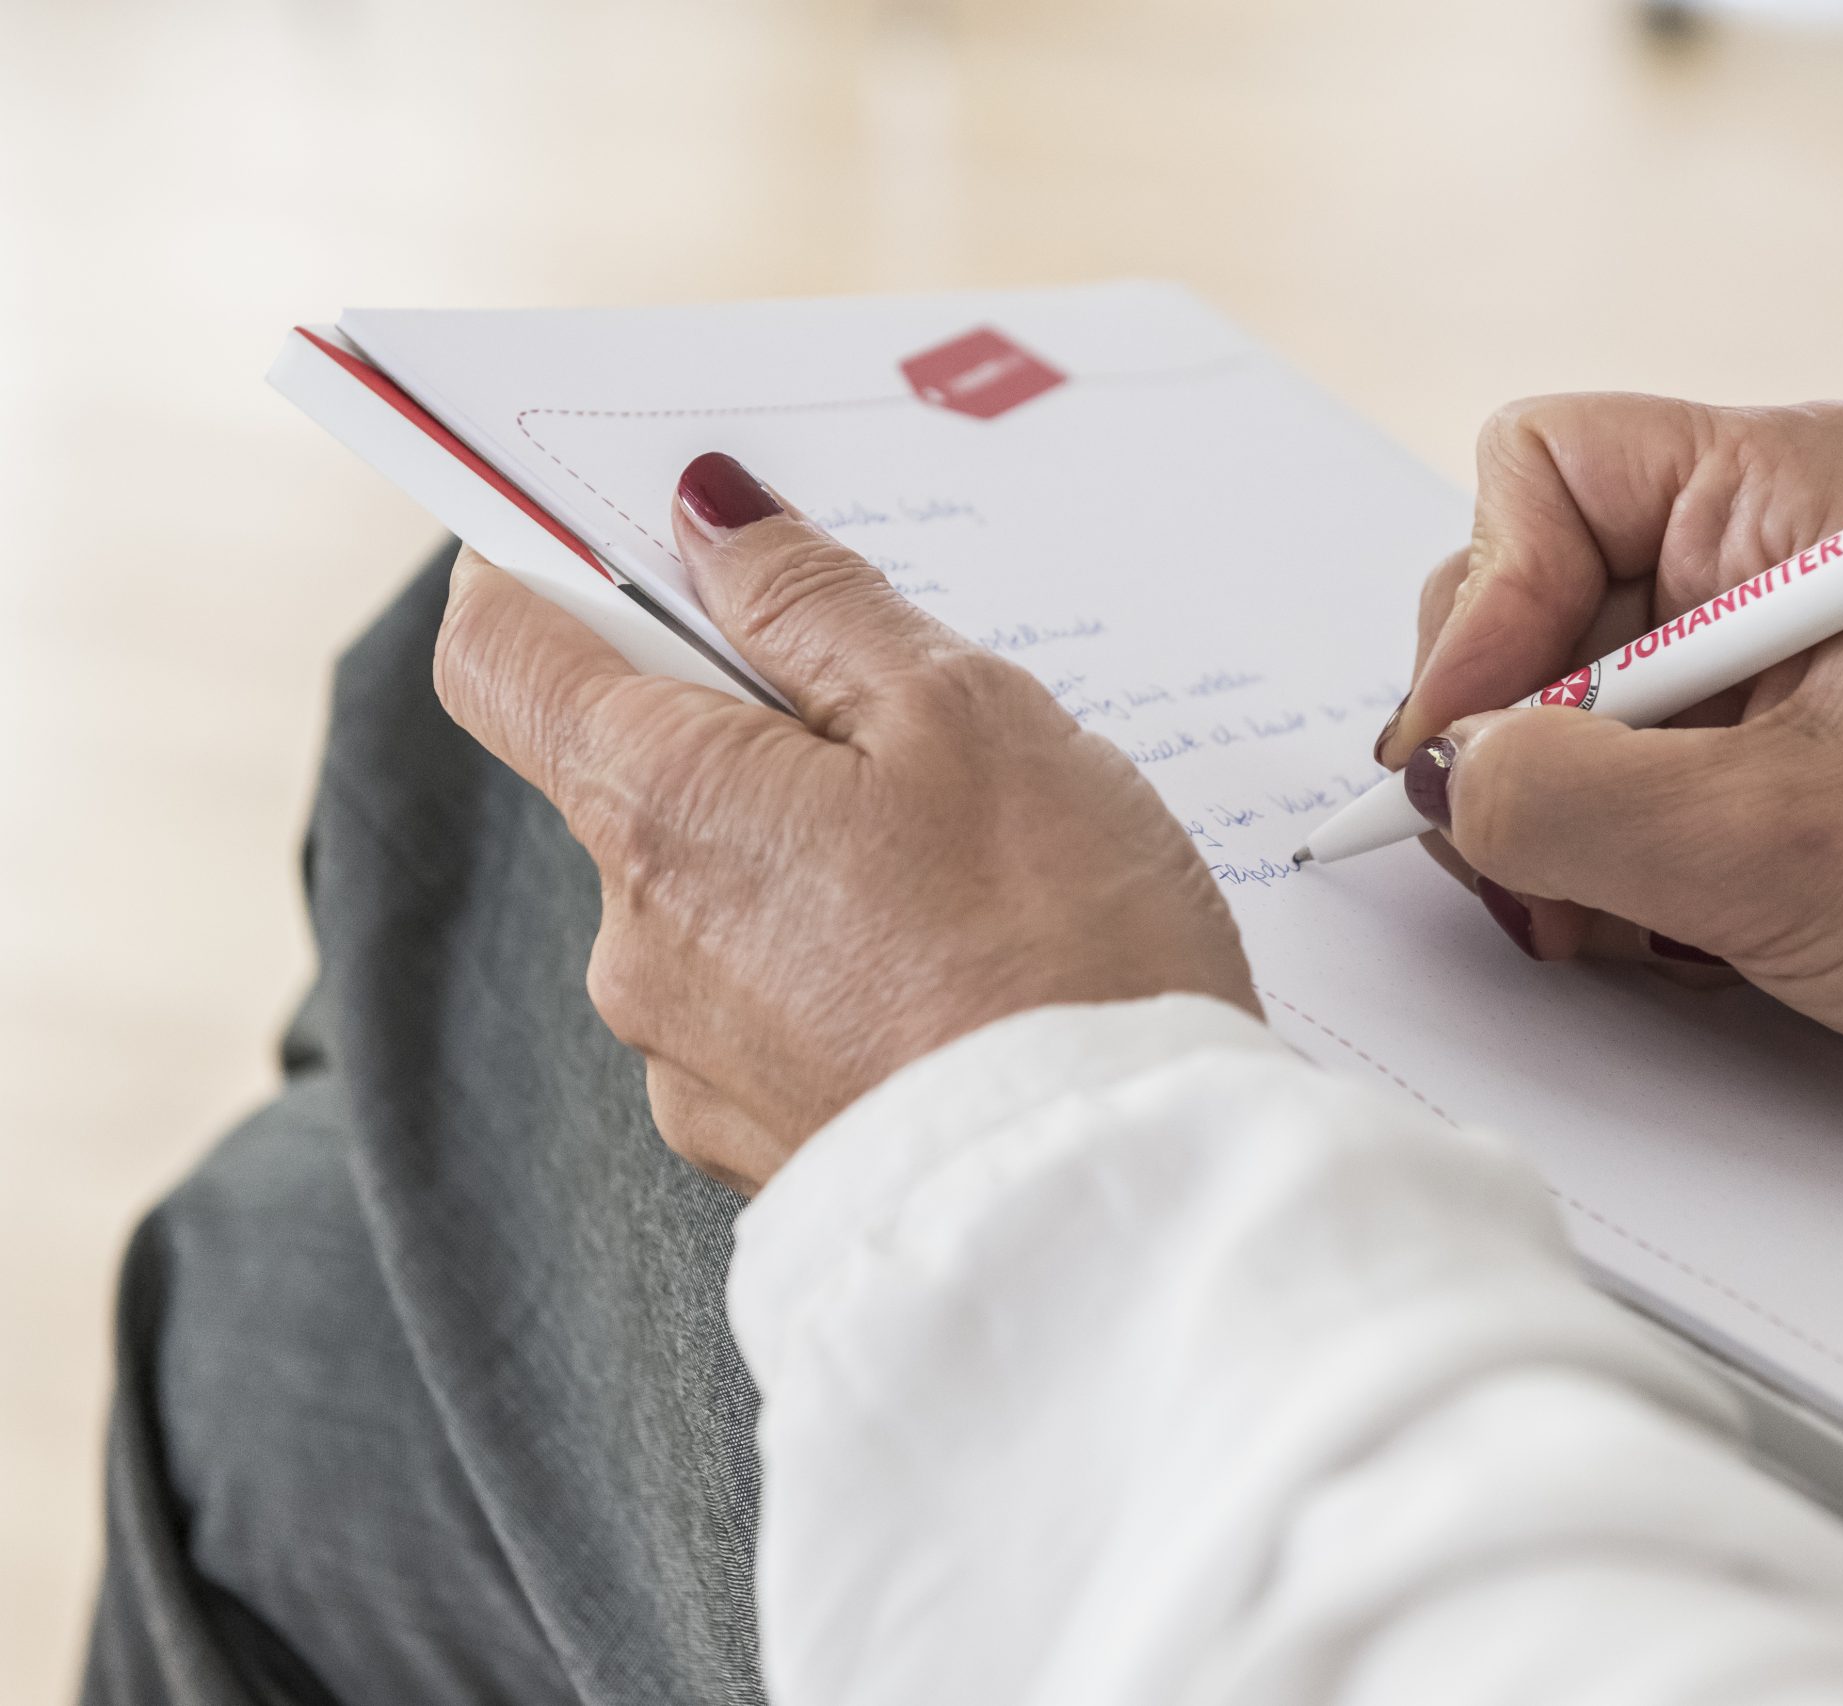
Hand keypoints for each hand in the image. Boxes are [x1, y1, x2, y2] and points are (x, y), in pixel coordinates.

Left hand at [433, 453, 1257, 1192]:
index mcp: (662, 808)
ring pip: (721, 891)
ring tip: (976, 871)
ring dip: (811, 849)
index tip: (619, 537)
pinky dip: (844, 959)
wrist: (1112, 1210)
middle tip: (913, 725)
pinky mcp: (760, 1139)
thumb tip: (712, 520)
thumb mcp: (968, 716)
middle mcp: (637, 941)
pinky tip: (966, 969)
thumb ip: (819, 605)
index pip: (503, 650)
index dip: (542, 568)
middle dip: (755, 726)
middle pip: (638, 771)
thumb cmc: (1059, 946)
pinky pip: (775, 1000)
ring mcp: (690, 1058)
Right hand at [1378, 396, 1842, 1174]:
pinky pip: (1589, 789)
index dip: (1487, 602)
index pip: (1540, 469)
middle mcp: (1754, 560)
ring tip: (1620, 912)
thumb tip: (1442, 776)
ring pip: (1539, 708)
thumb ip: (1565, 793)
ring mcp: (1743, 670)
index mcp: (1787, 494)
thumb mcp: (1768, 848)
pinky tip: (1658, 931)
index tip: (1479, 737)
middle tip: (1546, 848)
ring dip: (1547, 825)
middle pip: (1518, 596)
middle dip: (1508, 737)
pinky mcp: (1739, 767)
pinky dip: (1588, 871)